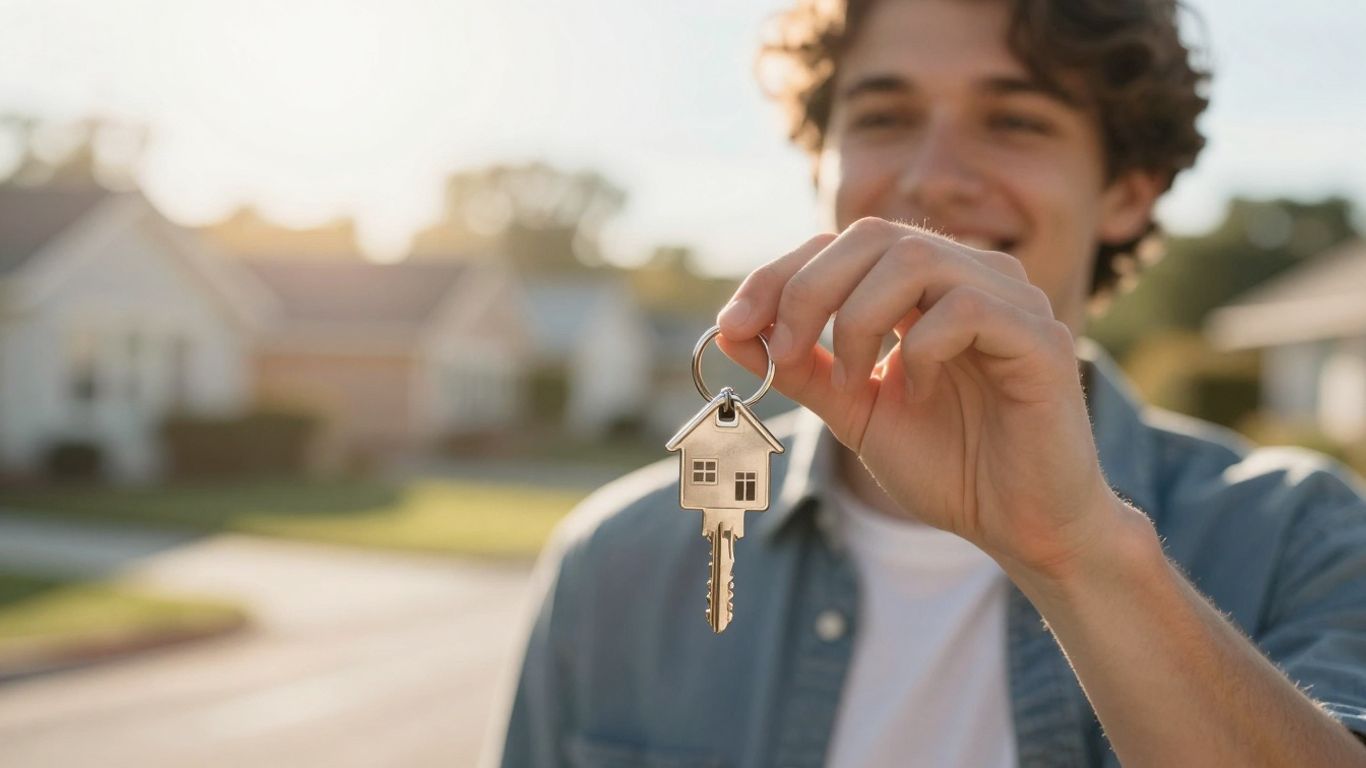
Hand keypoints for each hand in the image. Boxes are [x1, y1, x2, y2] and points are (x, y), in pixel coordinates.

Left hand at [715, 217, 1124, 580]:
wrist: (1022, 526)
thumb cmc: (950, 466)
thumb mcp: (854, 411)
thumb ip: (801, 368)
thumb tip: (728, 332)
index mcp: (926, 287)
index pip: (842, 244)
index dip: (779, 275)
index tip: (732, 325)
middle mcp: (971, 275)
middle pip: (872, 235)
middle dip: (807, 290)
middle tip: (783, 353)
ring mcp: (1011, 299)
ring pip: (915, 259)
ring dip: (858, 318)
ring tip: (852, 380)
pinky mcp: (1040, 338)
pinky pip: (966, 308)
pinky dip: (921, 348)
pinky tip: (919, 393)